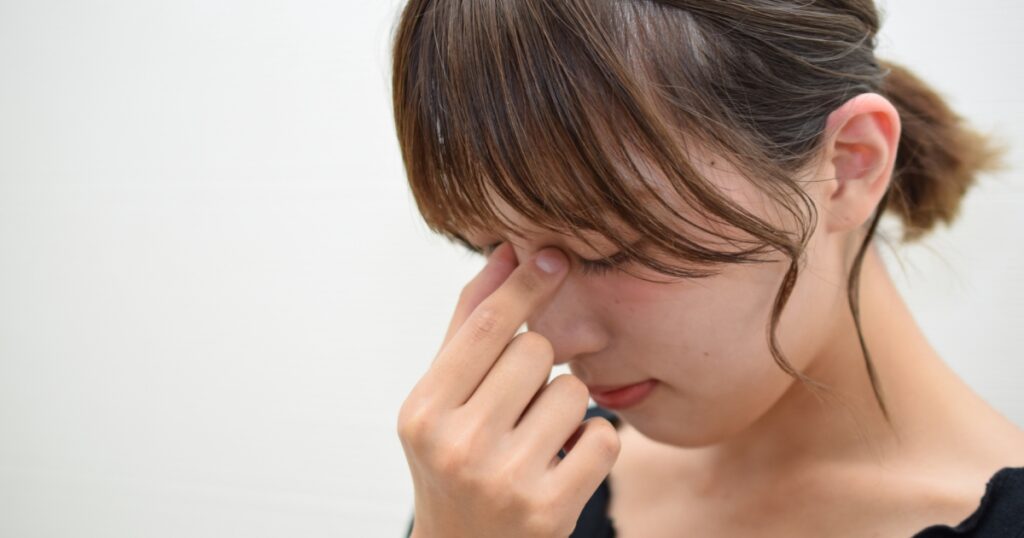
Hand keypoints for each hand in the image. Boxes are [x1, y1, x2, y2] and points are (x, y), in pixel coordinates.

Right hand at [397, 242, 620, 537]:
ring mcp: (504, 481)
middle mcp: (457, 445)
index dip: (524, 285)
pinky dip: (595, 443)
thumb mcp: (442, 401)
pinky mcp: (551, 511)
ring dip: (568, 408)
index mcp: (423, 411)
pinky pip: (604, 437)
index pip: (484, 326)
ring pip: (574, 392)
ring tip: (538, 438)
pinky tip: (565, 463)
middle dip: (540, 367)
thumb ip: (467, 328)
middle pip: (536, 352)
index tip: (555, 255)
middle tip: (520, 403)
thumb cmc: (455, 463)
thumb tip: (503, 254)